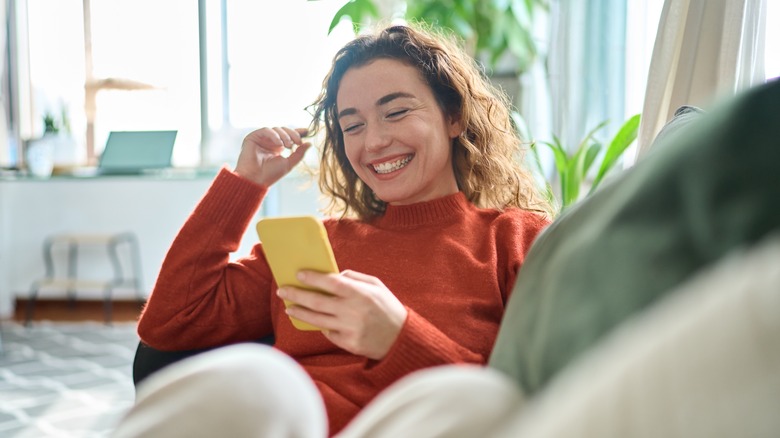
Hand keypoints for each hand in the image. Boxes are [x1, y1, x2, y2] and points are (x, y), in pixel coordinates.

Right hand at [234, 127, 310, 186]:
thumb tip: (310, 143)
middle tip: (298, 142)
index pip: (289, 135)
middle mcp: (269, 142)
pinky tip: (279, 144)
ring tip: (288, 146)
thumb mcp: (289, 163)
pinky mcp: (253, 137)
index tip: (307, 131)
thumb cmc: (270, 174)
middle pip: (284, 130)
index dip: (298, 132)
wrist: (255, 180)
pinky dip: (274, 135)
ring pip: (276, 129)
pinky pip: (266, 130)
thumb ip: (299, 154)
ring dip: (285, 136)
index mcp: (278, 147)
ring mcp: (261, 139)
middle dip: (293, 134)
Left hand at [277, 270, 407, 359]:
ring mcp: (349, 329)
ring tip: (289, 308)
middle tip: (283, 290)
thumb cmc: (388, 308)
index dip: (313, 278)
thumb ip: (355, 278)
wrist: (401, 338)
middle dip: (297, 294)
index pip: (330, 283)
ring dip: (300, 313)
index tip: (299, 274)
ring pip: (317, 320)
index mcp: (360, 294)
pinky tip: (315, 321)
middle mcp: (352, 311)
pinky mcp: (348, 343)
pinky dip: (321, 326)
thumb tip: (334, 275)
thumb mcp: (377, 286)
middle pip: (317, 302)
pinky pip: (328, 333)